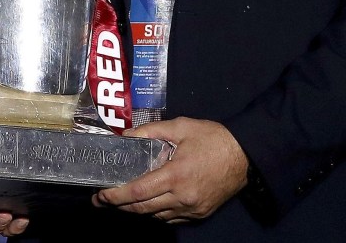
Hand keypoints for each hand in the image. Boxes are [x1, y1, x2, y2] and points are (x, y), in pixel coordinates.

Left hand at [92, 118, 247, 223]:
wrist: (245, 156)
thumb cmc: (213, 138)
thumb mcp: (180, 127)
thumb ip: (151, 131)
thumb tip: (126, 135)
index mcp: (175, 175)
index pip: (138, 192)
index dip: (116, 195)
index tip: (101, 194)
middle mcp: (182, 197)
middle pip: (143, 209)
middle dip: (120, 205)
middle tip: (103, 200)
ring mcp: (191, 209)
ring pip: (156, 216)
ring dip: (137, 210)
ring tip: (122, 200)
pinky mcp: (199, 213)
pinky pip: (171, 218)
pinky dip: (156, 212)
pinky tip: (149, 202)